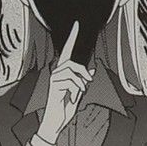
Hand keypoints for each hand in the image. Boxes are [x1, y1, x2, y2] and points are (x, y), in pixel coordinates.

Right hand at [34, 29, 92, 145]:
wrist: (56, 121)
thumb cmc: (65, 107)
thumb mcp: (79, 92)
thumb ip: (85, 80)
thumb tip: (92, 68)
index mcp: (63, 72)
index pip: (67, 51)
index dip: (72, 37)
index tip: (76, 24)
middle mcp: (57, 73)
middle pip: (72, 62)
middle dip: (83, 72)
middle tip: (87, 82)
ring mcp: (54, 79)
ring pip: (72, 71)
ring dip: (81, 83)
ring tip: (79, 92)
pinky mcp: (54, 86)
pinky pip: (71, 81)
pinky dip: (77, 89)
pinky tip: (74, 97)